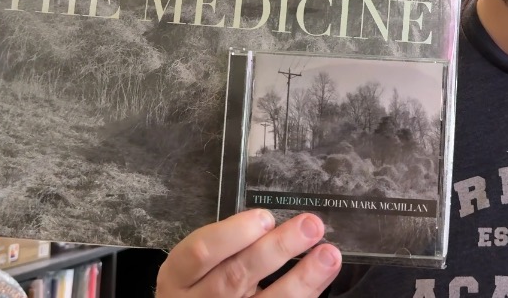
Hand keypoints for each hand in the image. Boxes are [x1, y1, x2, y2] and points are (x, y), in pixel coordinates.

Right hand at [155, 209, 342, 296]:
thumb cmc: (198, 287)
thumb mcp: (195, 267)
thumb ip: (225, 248)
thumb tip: (271, 224)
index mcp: (178, 277)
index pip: (201, 252)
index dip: (233, 233)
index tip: (265, 217)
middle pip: (237, 276)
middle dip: (277, 249)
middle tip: (310, 226)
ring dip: (302, 278)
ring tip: (328, 255)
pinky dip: (305, 296)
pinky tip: (322, 279)